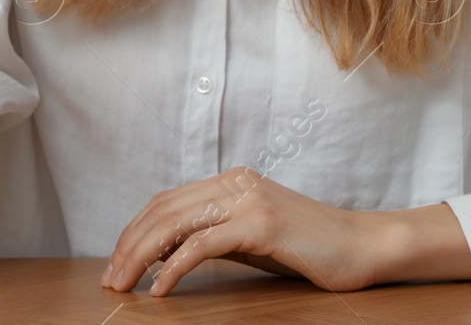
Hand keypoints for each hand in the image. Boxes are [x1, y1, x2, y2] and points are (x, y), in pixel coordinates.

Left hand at [100, 167, 377, 296]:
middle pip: (164, 210)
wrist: (361, 246)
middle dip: (128, 245)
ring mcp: (248, 200)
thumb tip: (167, 255)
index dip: (135, 230)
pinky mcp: (260, 224)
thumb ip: (216, 237)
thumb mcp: (254, 238)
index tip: (117, 262)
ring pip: (176, 224)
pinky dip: (173, 267)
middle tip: (109, 280)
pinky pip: (202, 245)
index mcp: (232, 181)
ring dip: (141, 256)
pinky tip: (160, 288)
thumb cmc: (310, 248)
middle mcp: (236, 183)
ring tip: (123, 285)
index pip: (167, 201)